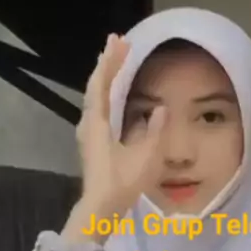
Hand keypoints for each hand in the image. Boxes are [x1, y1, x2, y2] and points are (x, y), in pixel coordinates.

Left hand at [76, 33, 165, 219]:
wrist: (100, 209)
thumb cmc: (122, 182)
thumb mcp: (145, 156)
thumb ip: (155, 130)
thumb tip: (161, 108)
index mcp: (97, 122)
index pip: (101, 84)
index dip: (111, 62)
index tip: (119, 41)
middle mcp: (89, 123)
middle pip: (96, 86)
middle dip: (108, 63)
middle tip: (119, 42)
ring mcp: (89, 133)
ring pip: (95, 96)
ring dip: (106, 77)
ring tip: (117, 60)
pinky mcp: (93, 141)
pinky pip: (98, 106)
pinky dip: (106, 92)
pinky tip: (113, 92)